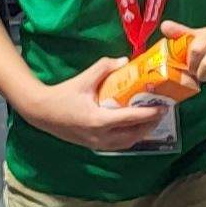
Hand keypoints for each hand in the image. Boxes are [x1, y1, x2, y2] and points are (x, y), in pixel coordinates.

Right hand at [28, 59, 183, 151]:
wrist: (41, 112)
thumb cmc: (63, 94)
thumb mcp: (84, 79)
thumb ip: (105, 67)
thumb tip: (125, 61)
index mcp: (98, 120)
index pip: (130, 119)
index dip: (150, 114)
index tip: (164, 107)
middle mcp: (100, 137)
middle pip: (133, 135)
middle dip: (150, 124)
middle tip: (162, 111)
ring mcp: (97, 144)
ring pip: (127, 143)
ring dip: (142, 133)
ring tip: (152, 119)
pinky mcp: (94, 146)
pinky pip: (118, 145)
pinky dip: (130, 137)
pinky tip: (136, 127)